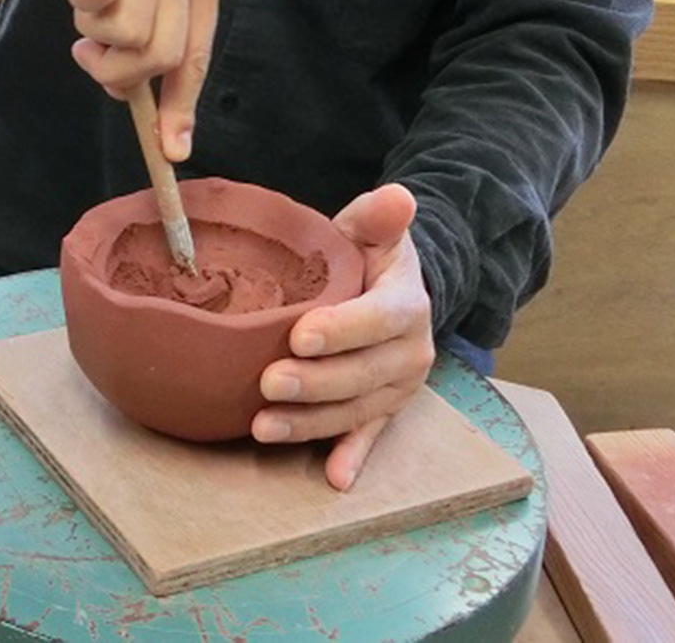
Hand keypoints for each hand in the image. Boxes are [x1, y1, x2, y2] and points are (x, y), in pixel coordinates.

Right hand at [27, 0, 224, 160]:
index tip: (172, 150)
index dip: (183, 107)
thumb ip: (150, 19)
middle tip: (90, 52)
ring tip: (86, 2)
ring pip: (126, 35)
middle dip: (118, 72)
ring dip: (93, 33)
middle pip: (159, 56)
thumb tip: (136, 96)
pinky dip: (79, 1)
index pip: (198, 55)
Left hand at [251, 183, 435, 490]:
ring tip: (264, 426)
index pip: (378, 319)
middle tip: (268, 383)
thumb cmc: (370, 255)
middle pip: (364, 374)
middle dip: (316, 383)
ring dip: (312, 424)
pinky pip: (369, 436)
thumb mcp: (373, 230)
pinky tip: (332, 478)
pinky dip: (352, 456)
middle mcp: (411, 351)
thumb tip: (397, 196)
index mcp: (407, 303)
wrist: (396, 290)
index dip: (341, 330)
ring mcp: (399, 386)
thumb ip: (378, 216)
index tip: (298, 335)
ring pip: (357, 410)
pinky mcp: (386, 410)